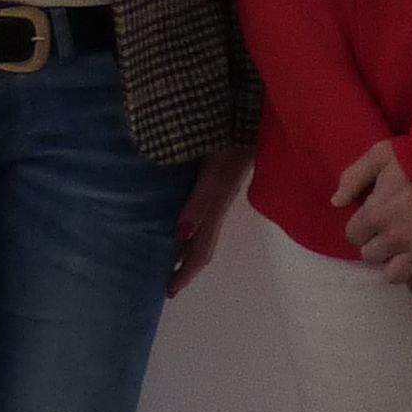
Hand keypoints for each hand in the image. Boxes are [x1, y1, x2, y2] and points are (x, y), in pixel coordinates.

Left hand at [168, 141, 249, 295]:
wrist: (250, 119)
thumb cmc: (232, 145)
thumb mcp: (216, 175)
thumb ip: (200, 202)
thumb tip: (180, 234)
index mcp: (217, 210)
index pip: (200, 252)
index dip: (186, 273)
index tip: (169, 292)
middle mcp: (218, 207)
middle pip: (201, 247)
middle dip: (184, 267)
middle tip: (162, 282)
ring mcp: (217, 194)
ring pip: (201, 231)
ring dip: (184, 249)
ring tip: (164, 258)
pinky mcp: (215, 180)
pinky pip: (200, 213)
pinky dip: (187, 227)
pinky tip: (174, 221)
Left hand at [333, 140, 411, 339]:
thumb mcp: (379, 154)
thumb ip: (353, 177)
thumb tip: (336, 202)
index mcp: (376, 212)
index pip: (352, 236)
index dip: (361, 230)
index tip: (371, 225)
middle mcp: (395, 235)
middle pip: (371, 257)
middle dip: (378, 247)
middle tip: (391, 237)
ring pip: (395, 275)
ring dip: (398, 268)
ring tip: (405, 258)